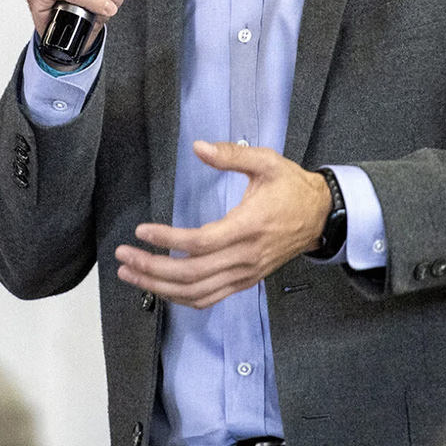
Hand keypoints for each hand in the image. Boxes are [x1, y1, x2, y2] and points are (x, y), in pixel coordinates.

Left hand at [115, 141, 330, 308]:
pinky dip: (181, 298)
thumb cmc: (292, 188)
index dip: (168, 239)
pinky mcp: (246, 281)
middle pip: (192, 273)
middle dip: (153, 268)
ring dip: (160, 287)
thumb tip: (199, 147)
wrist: (321, 216)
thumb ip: (231, 154)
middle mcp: (246, 256)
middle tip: (124, 256)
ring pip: (197, 292)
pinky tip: (161, 289)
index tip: (143, 231)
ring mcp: (246, 273)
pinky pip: (210, 298)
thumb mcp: (266, 161)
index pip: (200, 242)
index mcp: (249, 226)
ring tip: (131, 274)